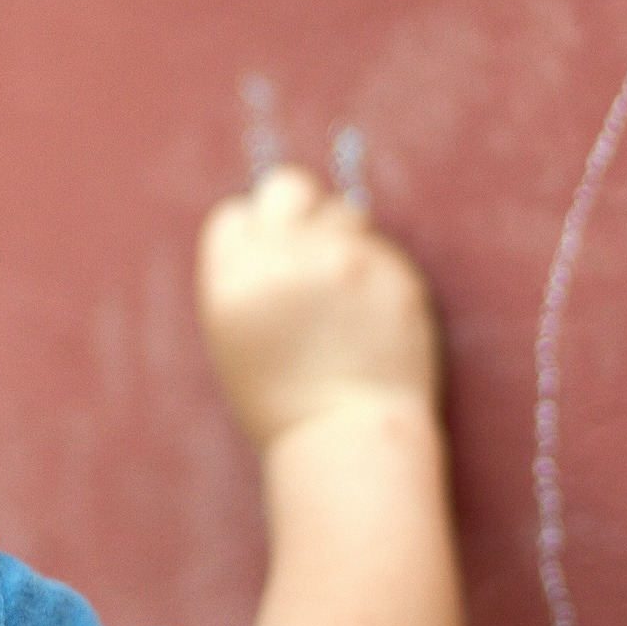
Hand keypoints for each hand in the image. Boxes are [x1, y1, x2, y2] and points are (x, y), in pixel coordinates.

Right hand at [196, 164, 437, 449]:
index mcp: (234, 280)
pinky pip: (379, 248)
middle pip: (287, 187)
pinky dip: (376, 272)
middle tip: (308, 246)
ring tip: (343, 293)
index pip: (236, 215)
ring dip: (342, 237)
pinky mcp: (392, 271)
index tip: (268, 260)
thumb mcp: (235, 337)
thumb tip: (274, 221)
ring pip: (342, 211)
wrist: (347, 439)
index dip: (253, 235)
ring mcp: (343, 261)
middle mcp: (285, 259)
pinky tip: (371, 316)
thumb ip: (248, 276)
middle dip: (296, 207)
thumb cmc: (284, 400)